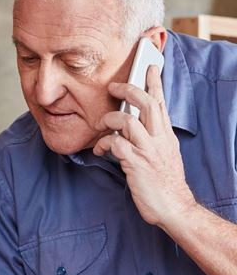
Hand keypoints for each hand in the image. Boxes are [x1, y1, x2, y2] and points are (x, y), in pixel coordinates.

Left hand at [93, 65, 195, 227]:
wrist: (174, 207)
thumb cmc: (163, 182)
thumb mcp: (161, 154)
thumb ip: (149, 138)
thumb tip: (129, 126)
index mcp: (166, 135)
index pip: (160, 102)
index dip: (154, 83)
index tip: (149, 67)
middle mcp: (159, 139)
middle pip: (146, 103)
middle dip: (128, 89)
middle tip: (113, 86)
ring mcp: (149, 150)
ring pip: (128, 120)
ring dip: (110, 118)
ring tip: (101, 124)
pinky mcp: (137, 164)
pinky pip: (116, 144)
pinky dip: (104, 144)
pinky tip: (101, 150)